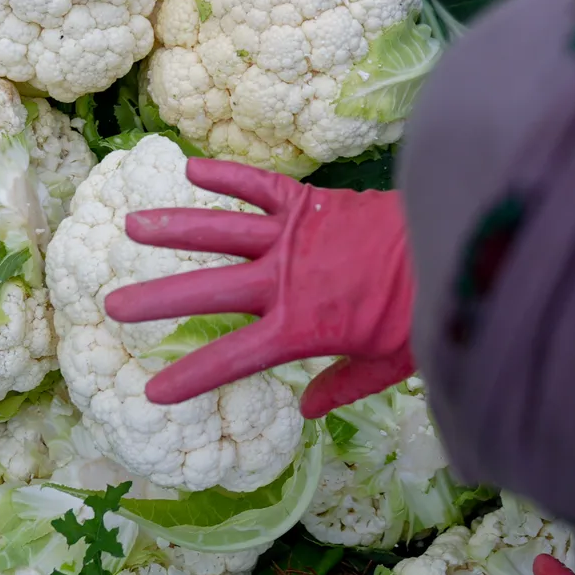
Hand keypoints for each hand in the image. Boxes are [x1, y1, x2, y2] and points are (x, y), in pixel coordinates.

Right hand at [103, 158, 414, 418]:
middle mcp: (284, 280)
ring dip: (174, 228)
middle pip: (208, 292)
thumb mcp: (390, 364)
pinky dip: (227, 175)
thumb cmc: (427, 312)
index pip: (231, 358)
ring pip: (221, 232)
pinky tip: (191, 168)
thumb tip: (306, 407)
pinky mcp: (309, 203)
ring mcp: (293, 238)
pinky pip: (259, 186)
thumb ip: (343, 386)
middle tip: (112, 305)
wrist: (461, 246)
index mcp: (301, 328)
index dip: (189, 377)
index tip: (152, 392)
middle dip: (156, 300)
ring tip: (131, 225)